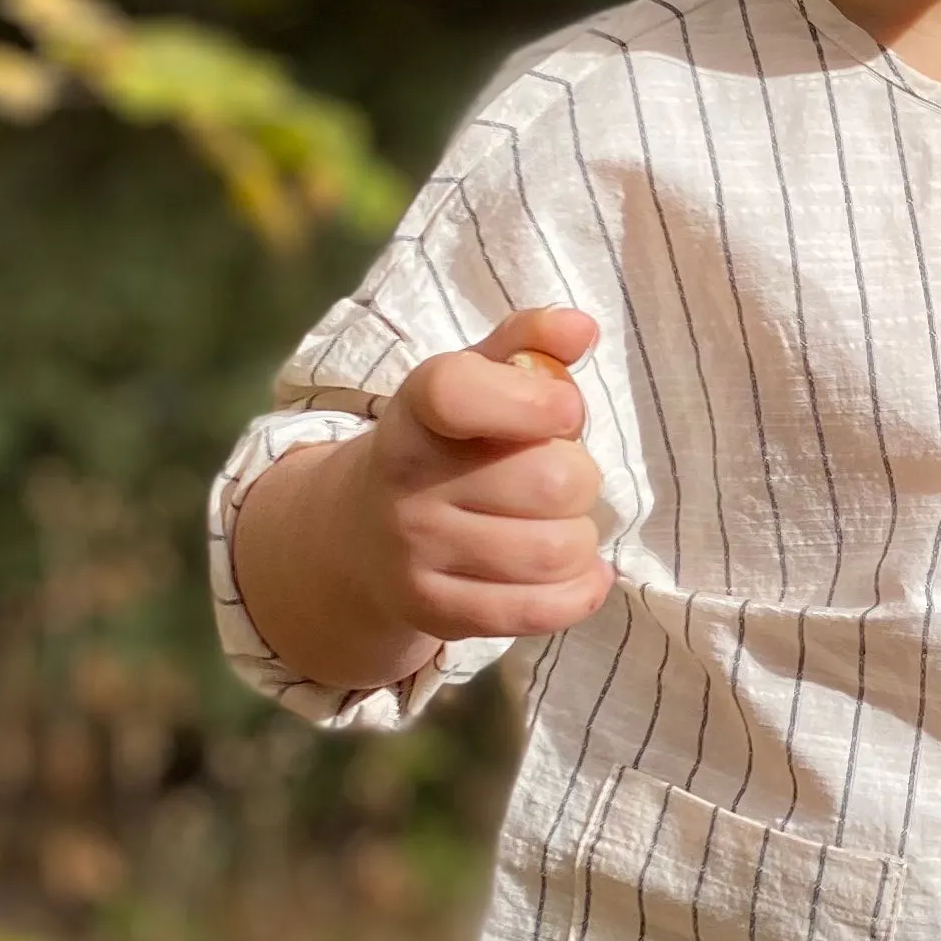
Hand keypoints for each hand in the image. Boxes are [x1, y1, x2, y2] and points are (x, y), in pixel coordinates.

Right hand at [342, 306, 614, 648]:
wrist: (359, 533)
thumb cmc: (446, 444)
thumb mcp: (474, 379)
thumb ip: (529, 341)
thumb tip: (581, 328)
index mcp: (414, 413)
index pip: (455, 392)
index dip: (531, 399)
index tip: (565, 409)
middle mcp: (405, 484)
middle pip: (548, 482)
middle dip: (579, 474)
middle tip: (561, 473)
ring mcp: (416, 554)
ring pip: (555, 551)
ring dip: (582, 536)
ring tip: (560, 522)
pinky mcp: (435, 612)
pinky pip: (540, 610)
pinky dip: (582, 590)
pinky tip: (580, 571)